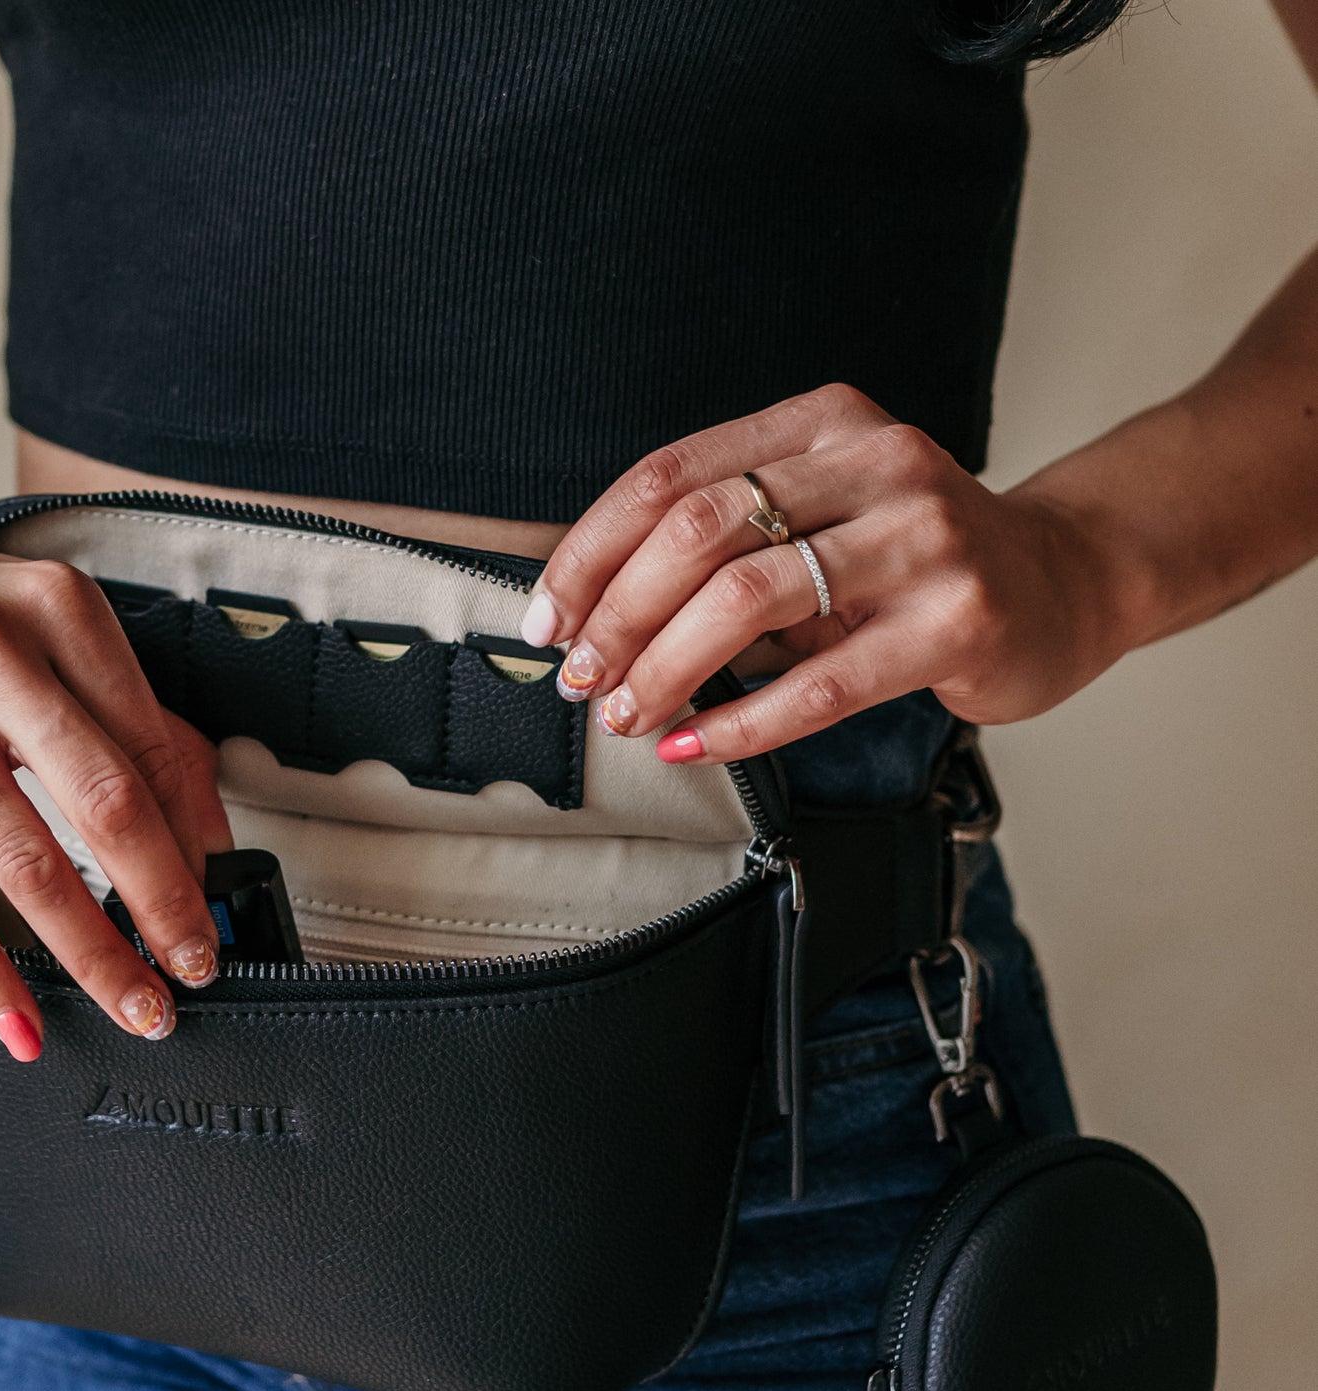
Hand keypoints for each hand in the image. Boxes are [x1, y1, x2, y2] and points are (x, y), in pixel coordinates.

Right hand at [0, 533, 233, 1059]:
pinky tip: (23, 1021)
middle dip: (163, 904)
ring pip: (26, 865)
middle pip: (104, 806)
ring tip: (134, 1002)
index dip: (194, 839)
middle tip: (195, 966)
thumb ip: (131, 718)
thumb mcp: (50, 632)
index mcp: (55, 610)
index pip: (151, 745)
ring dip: (94, 953)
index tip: (213, 901)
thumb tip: (204, 833)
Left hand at [518, 383, 1127, 762]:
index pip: (668, 476)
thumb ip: (725, 536)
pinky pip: (819, 684)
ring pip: (746, 601)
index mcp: (822, 423)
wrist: (1063, 582)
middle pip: (697, 533)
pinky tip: (692, 745)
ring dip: (664, 669)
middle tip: (582, 678)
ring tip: (628, 713)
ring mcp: (923, 538)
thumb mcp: (820, 513)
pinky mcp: (956, 621)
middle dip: (617, 616)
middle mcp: (875, 461)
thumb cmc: (911, 561)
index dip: (590, 553)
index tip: (549, 619)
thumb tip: (587, 609)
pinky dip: (738, 724)